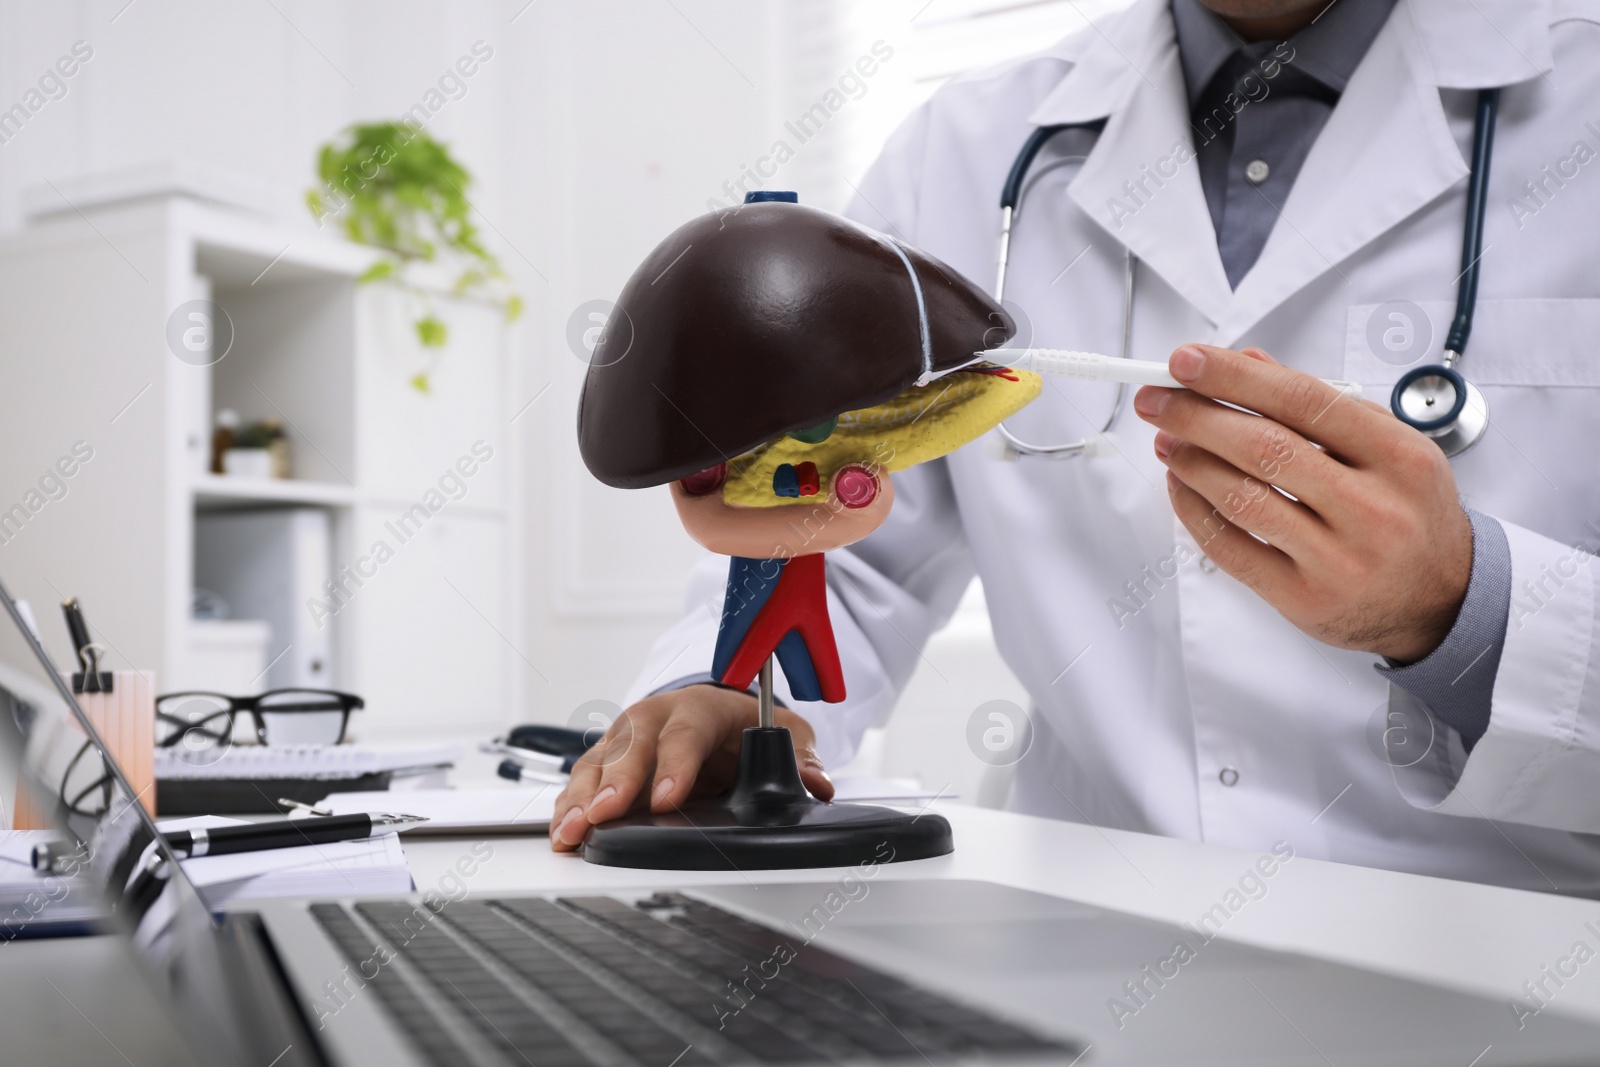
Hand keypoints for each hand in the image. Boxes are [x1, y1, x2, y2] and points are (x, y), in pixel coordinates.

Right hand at [549, 685, 833, 851]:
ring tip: (571, 831)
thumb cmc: (742, 723)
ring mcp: (625, 737)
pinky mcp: (606, 759)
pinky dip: (570, 805)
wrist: (715, 711)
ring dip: (582, 798)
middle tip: (603, 814)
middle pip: (631, 747)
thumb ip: (798, 757)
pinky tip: (561, 831)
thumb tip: (815, 783)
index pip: (685, 735)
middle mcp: (654, 716)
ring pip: (598, 763)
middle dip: (615, 783)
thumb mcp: (783, 731)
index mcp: (699, 707)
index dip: (674, 767)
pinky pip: (583, 780)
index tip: (666, 800)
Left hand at [1134, 344, 1472, 663]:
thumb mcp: (1390, 448)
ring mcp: (1338, 558)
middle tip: (1157, 398)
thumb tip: (1249, 363)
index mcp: (1398, 456)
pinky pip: (1231, 549)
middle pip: (1265, 448)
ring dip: (1190, 463)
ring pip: (1243, 498)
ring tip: (1165, 439)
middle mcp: (1372, 508)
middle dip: (1196, 417)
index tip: (1186, 361)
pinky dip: (1194, 511)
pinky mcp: (1303, 598)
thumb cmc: (1408, 513)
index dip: (1236, 378)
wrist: (1444, 600)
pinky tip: (1179, 485)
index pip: (1303, 401)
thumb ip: (1321, 405)